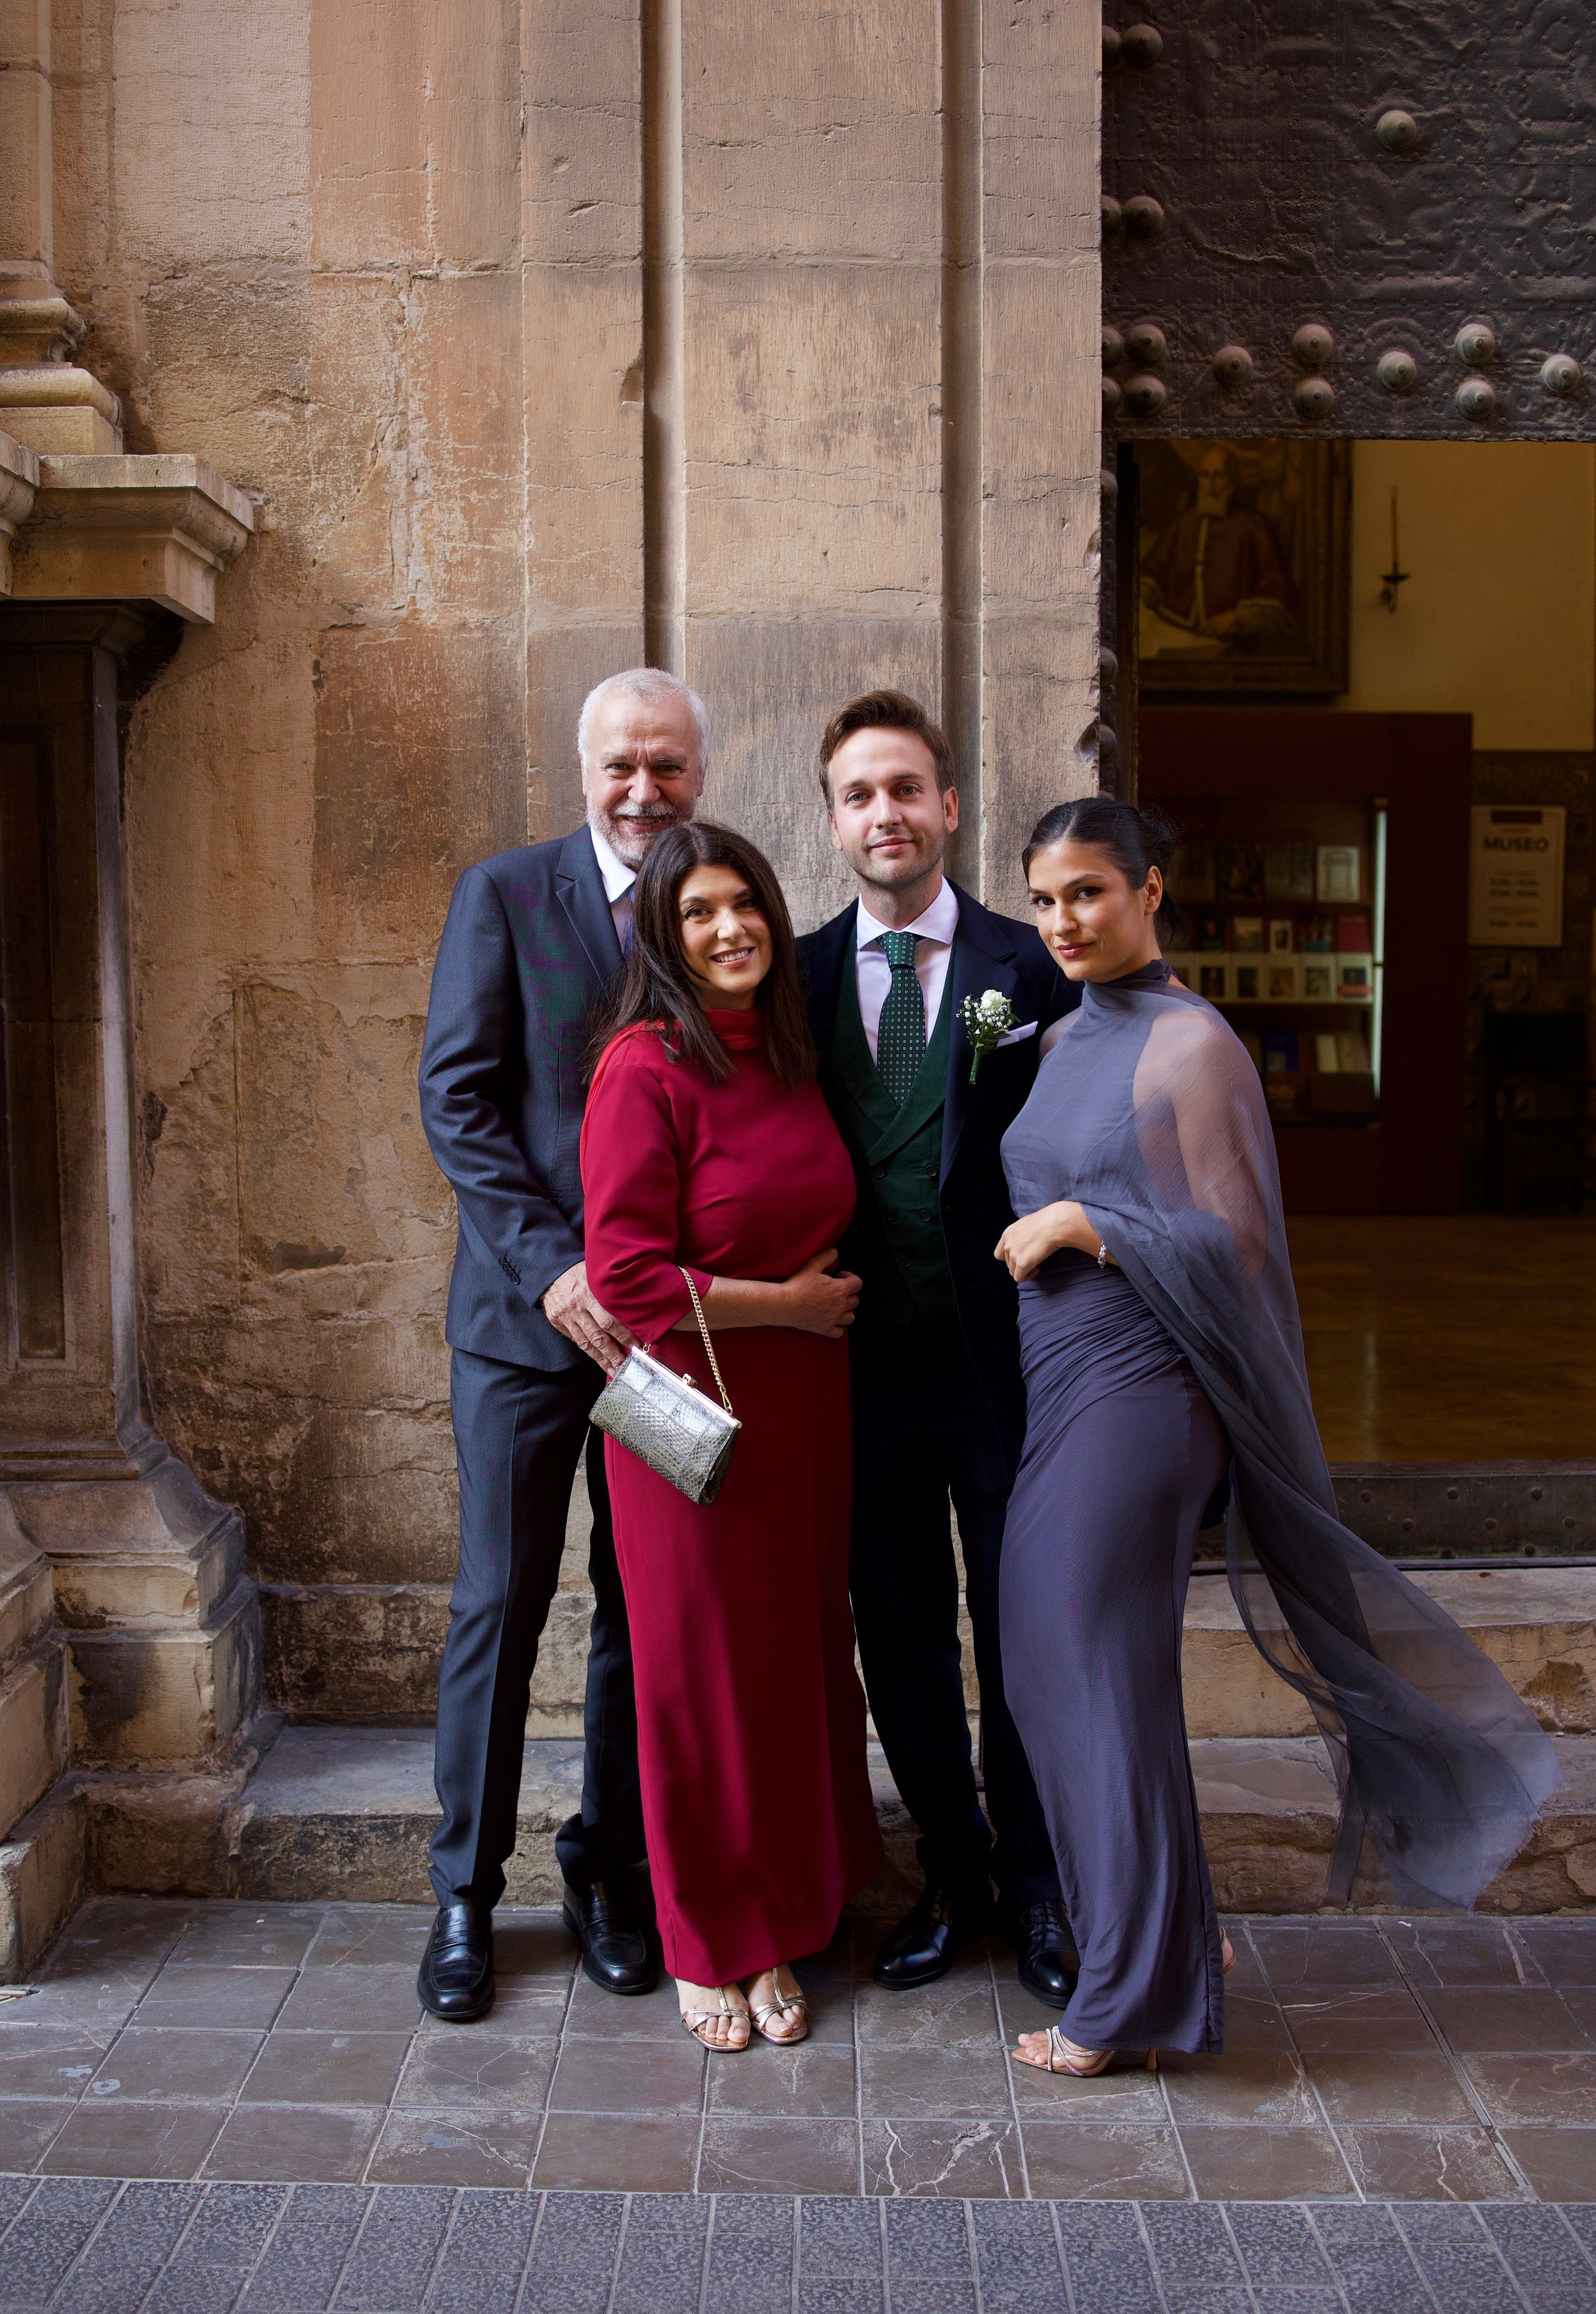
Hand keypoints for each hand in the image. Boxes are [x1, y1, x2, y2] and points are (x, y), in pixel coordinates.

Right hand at [541, 1260, 636, 1372]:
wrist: (549, 1272)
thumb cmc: (577, 1272)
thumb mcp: (594, 1273)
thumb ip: (609, 1288)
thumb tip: (633, 1300)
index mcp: (587, 1295)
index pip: (608, 1321)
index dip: (622, 1335)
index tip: (635, 1344)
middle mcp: (576, 1309)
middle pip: (598, 1337)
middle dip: (613, 1353)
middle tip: (625, 1365)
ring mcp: (566, 1318)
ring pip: (586, 1343)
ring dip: (601, 1359)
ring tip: (613, 1370)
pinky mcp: (558, 1323)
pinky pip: (575, 1340)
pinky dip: (587, 1350)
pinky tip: (598, 1359)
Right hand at [780, 1248, 861, 1337]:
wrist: (785, 1304)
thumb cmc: (798, 1285)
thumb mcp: (812, 1265)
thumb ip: (826, 1257)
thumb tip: (835, 1252)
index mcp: (840, 1289)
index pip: (858, 1283)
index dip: (851, 1277)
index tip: (841, 1276)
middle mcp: (841, 1305)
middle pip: (855, 1300)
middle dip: (849, 1293)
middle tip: (837, 1290)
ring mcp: (834, 1319)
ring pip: (850, 1317)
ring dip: (846, 1310)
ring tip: (837, 1305)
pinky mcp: (825, 1329)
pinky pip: (839, 1331)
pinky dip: (839, 1327)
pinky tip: (832, 1320)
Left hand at [994, 1200, 1112, 1282]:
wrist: (1055, 1224)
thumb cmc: (1047, 1222)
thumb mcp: (1028, 1225)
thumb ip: (1021, 1236)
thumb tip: (1026, 1245)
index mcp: (1007, 1234)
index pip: (1000, 1253)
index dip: (1010, 1258)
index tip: (1023, 1255)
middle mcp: (1007, 1245)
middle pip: (1009, 1264)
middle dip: (1020, 1264)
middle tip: (1035, 1258)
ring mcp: (1013, 1255)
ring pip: (1014, 1272)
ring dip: (1025, 1270)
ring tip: (1038, 1261)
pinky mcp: (1021, 1264)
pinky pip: (1020, 1278)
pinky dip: (1028, 1275)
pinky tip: (1038, 1267)